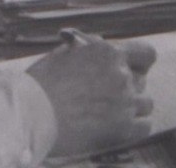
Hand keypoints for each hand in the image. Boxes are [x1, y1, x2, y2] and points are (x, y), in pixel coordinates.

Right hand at [25, 37, 156, 156]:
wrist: (30, 113)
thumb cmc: (40, 84)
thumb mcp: (64, 55)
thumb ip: (89, 51)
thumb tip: (101, 46)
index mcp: (108, 52)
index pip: (146, 54)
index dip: (140, 64)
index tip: (134, 70)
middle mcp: (120, 74)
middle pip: (142, 81)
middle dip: (129, 87)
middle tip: (110, 97)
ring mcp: (124, 101)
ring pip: (145, 103)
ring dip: (132, 107)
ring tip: (111, 113)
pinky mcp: (123, 127)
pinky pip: (145, 126)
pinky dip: (135, 127)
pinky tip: (119, 128)